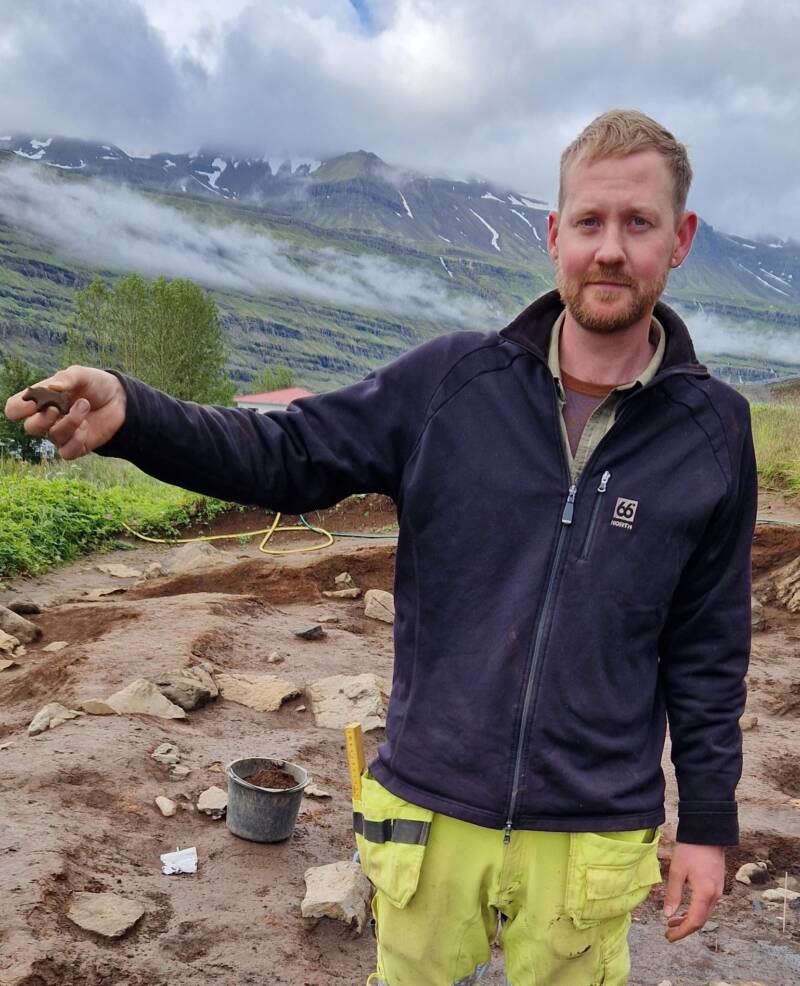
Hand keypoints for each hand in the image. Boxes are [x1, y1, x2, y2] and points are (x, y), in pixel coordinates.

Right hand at [4, 365, 126, 460]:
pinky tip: (86, 427)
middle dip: (43, 418)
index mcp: (41, 400)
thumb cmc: (95, 384)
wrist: (120, 398)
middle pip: (30, 428)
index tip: (36, 400)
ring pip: (53, 437)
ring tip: (84, 406)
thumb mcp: (82, 374)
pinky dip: (76, 440)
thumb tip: (51, 387)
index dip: (19, 408)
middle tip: (58, 407)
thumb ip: (67, 378)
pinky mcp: (77, 446)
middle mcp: (47, 419)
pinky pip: (66, 452)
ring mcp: (62, 434)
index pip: (14, 409)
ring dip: (70, 421)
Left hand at [663, 842, 724, 941]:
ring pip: (704, 913)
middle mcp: (715, 895)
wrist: (707, 834)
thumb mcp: (677, 871)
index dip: (681, 932)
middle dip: (684, 928)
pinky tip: (684, 909)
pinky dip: (695, 911)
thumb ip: (673, 894)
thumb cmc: (690, 850)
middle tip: (668, 932)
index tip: (669, 937)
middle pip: (701, 920)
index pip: (694, 922)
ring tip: (672, 921)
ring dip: (689, 919)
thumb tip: (667, 915)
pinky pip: (707, 905)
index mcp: (705, 893)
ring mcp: (718, 891)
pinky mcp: (717, 885)